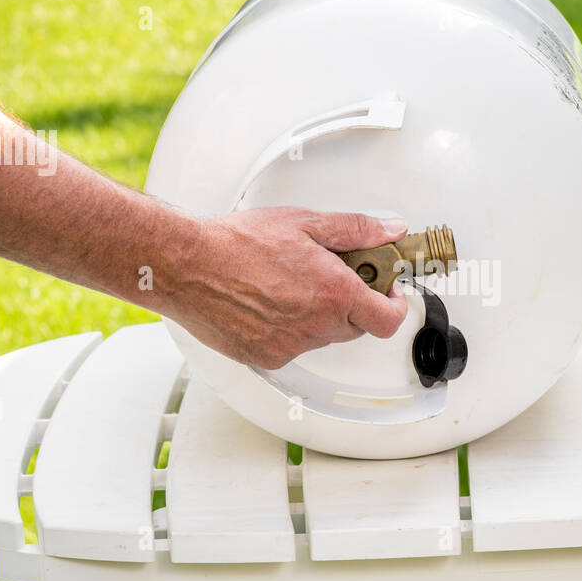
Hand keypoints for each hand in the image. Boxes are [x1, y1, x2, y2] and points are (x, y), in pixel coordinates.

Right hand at [161, 206, 408, 368]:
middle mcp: (316, 326)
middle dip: (353, 303)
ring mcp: (290, 346)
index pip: (388, 319)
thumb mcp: (306, 223)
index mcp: (334, 294)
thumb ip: (356, 229)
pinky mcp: (266, 358)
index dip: (395, 305)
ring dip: (318, 315)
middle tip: (331, 275)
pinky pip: (292, 346)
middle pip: (356, 327)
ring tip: (289, 283)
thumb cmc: (237, 243)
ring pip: (322, 336)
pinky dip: (289, 328)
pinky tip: (267, 302)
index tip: (387, 289)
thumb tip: (390, 231)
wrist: (186, 266)